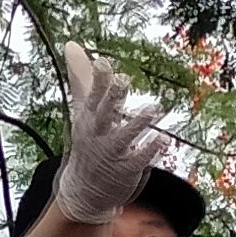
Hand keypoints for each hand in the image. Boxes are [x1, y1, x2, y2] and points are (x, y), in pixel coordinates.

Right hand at [49, 41, 172, 223]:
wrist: (84, 191)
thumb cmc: (88, 142)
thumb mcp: (83, 111)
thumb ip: (82, 78)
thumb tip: (71, 45)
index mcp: (87, 119)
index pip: (91, 97)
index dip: (97, 81)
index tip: (103, 63)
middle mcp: (97, 135)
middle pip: (104, 114)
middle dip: (113, 98)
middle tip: (124, 80)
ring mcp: (111, 154)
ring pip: (124, 136)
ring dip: (138, 123)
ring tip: (154, 108)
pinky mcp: (125, 170)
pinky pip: (139, 159)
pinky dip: (150, 149)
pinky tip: (163, 138)